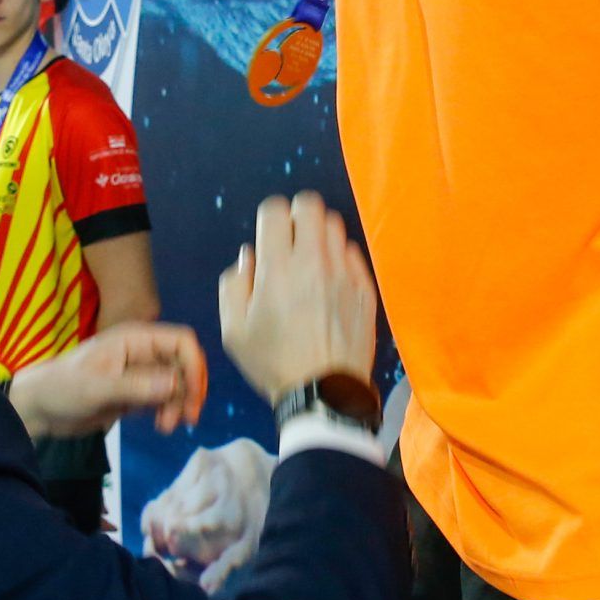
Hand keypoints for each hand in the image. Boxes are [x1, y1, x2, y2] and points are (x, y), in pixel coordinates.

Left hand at [8, 322, 208, 440]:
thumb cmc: (62, 389)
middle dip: (188, 391)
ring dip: (178, 405)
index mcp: (135, 340)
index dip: (194, 365)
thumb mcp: (97, 388)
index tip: (193, 396)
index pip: (181, 342)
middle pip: (184, 365)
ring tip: (165, 427)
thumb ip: (136, 385)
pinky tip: (160, 426)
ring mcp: (140, 374)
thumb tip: (175, 384)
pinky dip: (168, 411)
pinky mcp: (135, 394)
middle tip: (184, 420)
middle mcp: (142, 353)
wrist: (39, 409)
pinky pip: (164, 399)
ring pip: (176, 385)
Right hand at [217, 192, 376, 404]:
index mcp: (278, 268)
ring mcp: (345, 273)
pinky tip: (331, 281)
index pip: (275, 210)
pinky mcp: (365, 288)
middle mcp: (314, 261)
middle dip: (296, 216)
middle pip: (311, 206)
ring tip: (311, 261)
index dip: (268, 219)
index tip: (268, 237)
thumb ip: (234, 285)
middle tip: (291, 240)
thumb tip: (250, 257)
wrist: (324, 393)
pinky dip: (339, 258)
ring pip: (335, 226)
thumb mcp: (234, 331)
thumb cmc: (274, 363)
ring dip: (319, 235)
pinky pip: (353, 253)